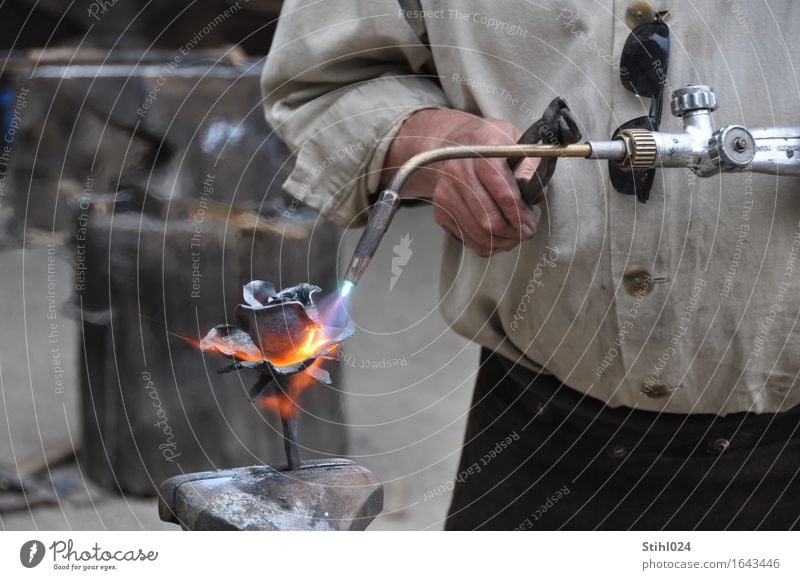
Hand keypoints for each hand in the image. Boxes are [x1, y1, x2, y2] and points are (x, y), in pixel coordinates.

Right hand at [381, 109, 540, 256]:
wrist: (451, 145)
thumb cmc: (488, 143)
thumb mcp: (515, 140)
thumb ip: (530, 164)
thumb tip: (535, 193)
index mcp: (481, 154)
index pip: (503, 194)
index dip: (520, 215)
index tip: (532, 223)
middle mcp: (459, 174)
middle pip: (489, 220)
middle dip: (514, 232)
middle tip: (527, 231)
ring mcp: (446, 194)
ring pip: (479, 234)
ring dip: (503, 241)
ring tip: (515, 234)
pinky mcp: (441, 211)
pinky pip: (468, 239)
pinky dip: (488, 245)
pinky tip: (499, 236)